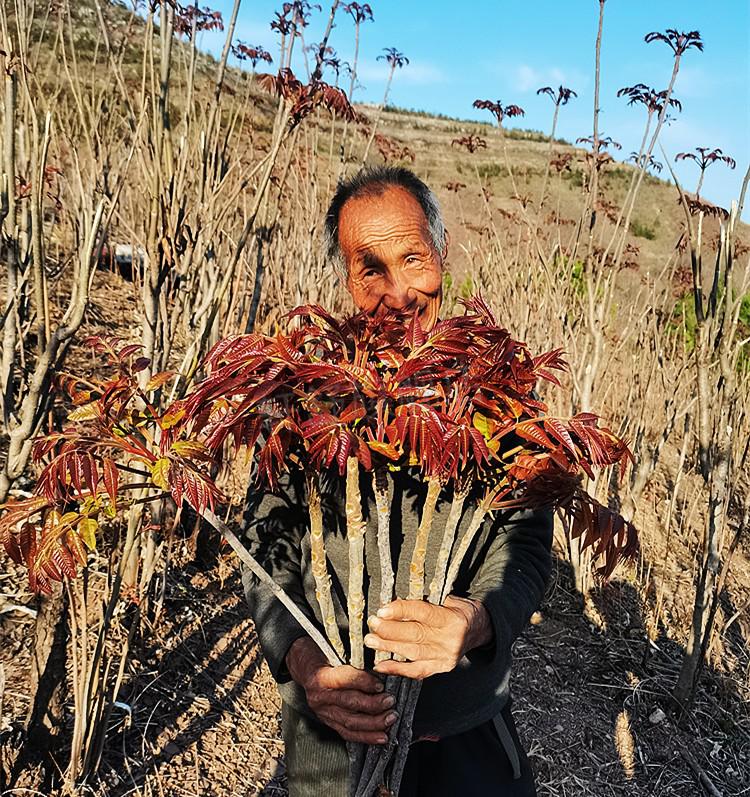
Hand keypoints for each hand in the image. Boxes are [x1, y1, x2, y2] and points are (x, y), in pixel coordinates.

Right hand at [286, 637, 398, 743]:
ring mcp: (322, 712)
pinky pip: (347, 733)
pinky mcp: (327, 721)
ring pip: (350, 722)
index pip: (344, 680)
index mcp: (321, 676)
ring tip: (390, 719)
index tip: (381, 684)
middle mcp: (320, 697)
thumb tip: (381, 666)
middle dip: (373, 705)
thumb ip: (353, 658)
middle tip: (390, 701)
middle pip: (349, 703)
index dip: (365, 682)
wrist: (305, 666)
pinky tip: (381, 737)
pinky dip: (366, 736)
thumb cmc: (323, 654)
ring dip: (374, 723)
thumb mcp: (334, 649)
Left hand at [364, 596, 492, 679]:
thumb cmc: (460, 609)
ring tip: (371, 641)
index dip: (401, 611)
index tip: (382, 610)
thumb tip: (395, 603)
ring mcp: (446, 657)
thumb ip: (427, 602)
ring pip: (412, 652)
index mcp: (452, 618)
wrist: (480, 629)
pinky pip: (417, 671)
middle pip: (415, 634)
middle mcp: (450, 639)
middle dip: (390, 630)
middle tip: (372, 624)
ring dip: (388, 647)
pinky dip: (397, 669)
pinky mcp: (441, 668)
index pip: (423, 613)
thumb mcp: (449, 598)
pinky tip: (381, 666)